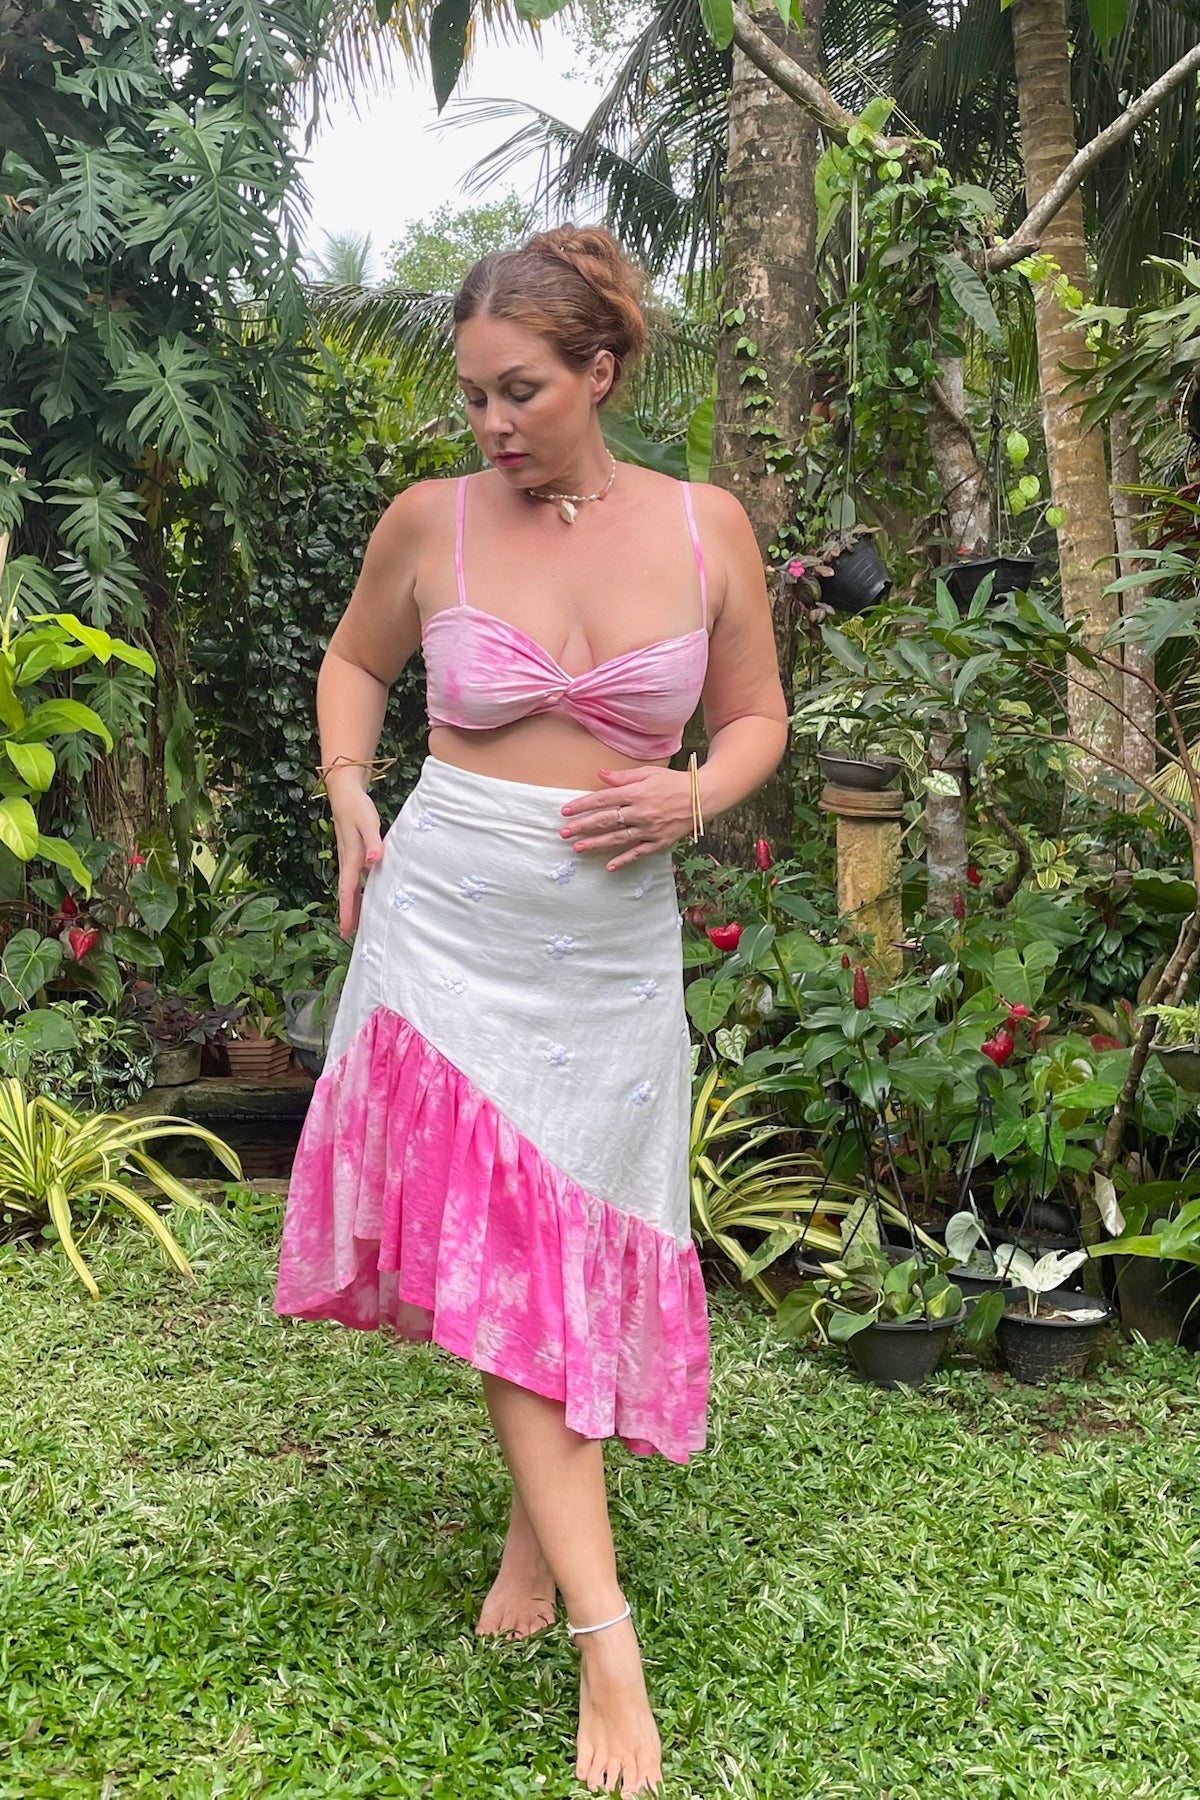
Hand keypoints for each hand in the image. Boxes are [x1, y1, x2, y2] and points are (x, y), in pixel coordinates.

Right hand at [330, 784, 383, 935]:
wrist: (345, 792)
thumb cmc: (357, 807)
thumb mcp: (367, 823)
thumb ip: (372, 843)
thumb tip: (373, 861)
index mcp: (350, 858)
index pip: (347, 890)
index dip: (347, 910)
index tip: (346, 930)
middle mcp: (348, 860)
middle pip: (348, 893)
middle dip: (349, 913)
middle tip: (350, 935)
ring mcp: (350, 857)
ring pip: (351, 886)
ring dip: (354, 903)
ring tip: (358, 922)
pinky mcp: (354, 852)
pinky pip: (356, 877)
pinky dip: (359, 889)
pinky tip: (367, 894)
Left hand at [559, 766, 692, 870]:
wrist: (702, 798)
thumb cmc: (673, 782)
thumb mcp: (648, 773)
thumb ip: (623, 776)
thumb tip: (600, 774)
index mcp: (636, 793)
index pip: (602, 800)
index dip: (582, 805)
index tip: (565, 811)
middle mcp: (641, 812)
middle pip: (605, 820)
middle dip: (582, 826)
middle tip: (564, 832)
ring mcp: (649, 829)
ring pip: (617, 838)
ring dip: (596, 844)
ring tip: (578, 848)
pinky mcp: (659, 842)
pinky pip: (638, 852)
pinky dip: (623, 860)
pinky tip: (609, 866)